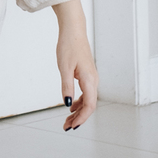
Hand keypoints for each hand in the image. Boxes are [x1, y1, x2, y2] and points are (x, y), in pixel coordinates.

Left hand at [53, 0, 97, 130]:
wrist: (73, 30)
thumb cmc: (68, 46)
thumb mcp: (64, 68)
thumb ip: (66, 87)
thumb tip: (67, 104)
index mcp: (89, 80)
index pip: (89, 105)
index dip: (82, 118)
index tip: (72, 126)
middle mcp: (93, 80)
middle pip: (89, 105)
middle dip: (79, 118)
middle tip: (66, 127)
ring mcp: (91, 77)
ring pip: (88, 100)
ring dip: (78, 111)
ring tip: (67, 119)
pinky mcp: (87, 74)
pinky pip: (86, 93)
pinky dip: (79, 101)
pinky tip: (71, 105)